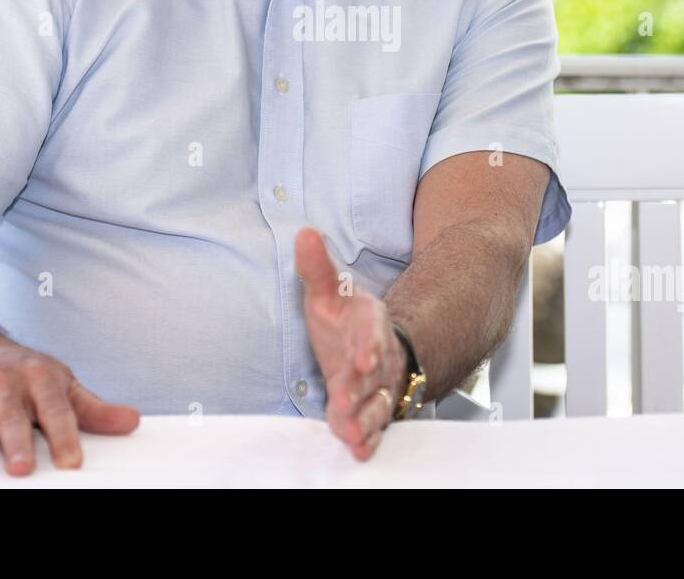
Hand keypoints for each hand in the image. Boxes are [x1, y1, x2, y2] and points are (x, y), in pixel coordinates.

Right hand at [0, 327, 139, 475]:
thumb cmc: (16, 371)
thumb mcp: (58, 382)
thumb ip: (91, 408)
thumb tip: (132, 422)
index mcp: (39, 377)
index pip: (55, 409)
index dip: (64, 435)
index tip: (71, 462)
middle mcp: (2, 383)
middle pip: (11, 415)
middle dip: (17, 441)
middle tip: (23, 470)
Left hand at [295, 226, 407, 461]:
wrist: (370, 347)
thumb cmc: (345, 321)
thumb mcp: (328, 293)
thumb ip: (317, 269)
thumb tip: (304, 233)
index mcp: (369, 324)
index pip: (372, 334)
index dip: (369, 347)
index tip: (362, 359)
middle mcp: (379, 357)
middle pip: (373, 376)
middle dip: (360, 391)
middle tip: (345, 405)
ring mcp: (379, 386)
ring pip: (377, 404)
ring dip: (365, 420)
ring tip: (352, 435)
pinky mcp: (372, 409)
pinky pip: (375, 425)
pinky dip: (369, 438)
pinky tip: (360, 450)